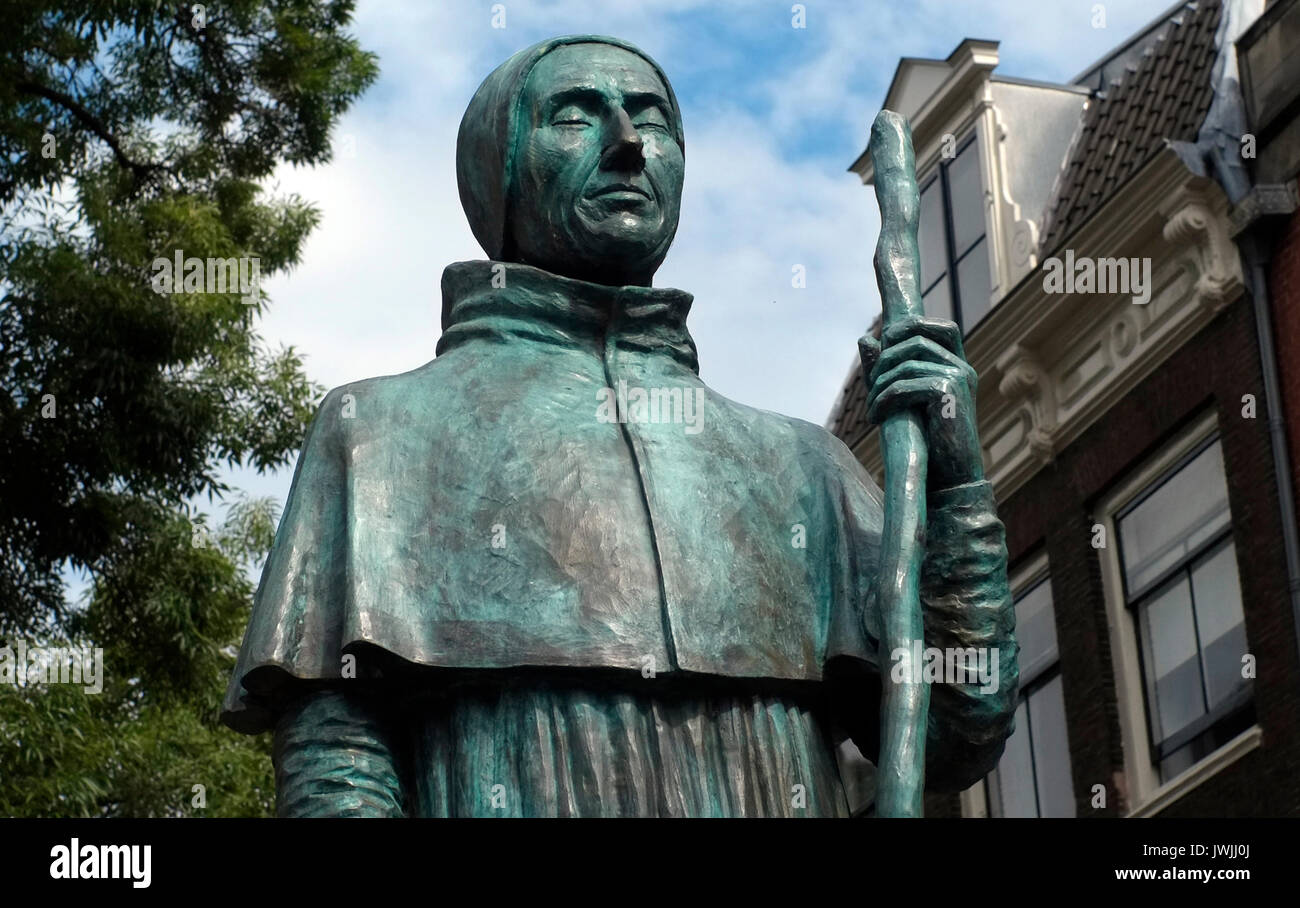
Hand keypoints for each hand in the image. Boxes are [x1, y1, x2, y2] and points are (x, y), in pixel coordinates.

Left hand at [858, 315, 982, 490]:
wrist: (951, 479)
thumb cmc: (928, 441)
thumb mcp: (908, 400)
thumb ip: (888, 369)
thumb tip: (864, 339)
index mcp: (959, 367)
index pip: (944, 327)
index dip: (913, 327)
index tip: (886, 342)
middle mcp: (963, 368)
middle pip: (916, 340)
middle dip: (885, 361)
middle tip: (871, 387)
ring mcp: (958, 379)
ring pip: (905, 364)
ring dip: (879, 386)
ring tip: (872, 408)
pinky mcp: (947, 393)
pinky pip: (903, 385)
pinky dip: (883, 400)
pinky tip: (876, 417)